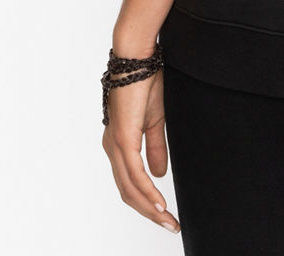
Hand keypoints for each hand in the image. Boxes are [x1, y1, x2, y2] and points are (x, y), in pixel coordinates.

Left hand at [102, 66, 180, 234]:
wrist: (138, 59)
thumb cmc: (145, 82)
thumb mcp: (155, 120)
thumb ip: (156, 147)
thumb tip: (160, 174)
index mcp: (119, 143)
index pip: (130, 182)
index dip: (146, 201)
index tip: (165, 214)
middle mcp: (113, 148)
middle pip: (128, 191)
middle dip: (149, 212)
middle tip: (170, 225)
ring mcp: (116, 144)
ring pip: (130, 187)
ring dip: (149, 207)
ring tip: (168, 219)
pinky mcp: (123, 138)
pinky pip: (134, 173)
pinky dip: (147, 191)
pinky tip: (159, 203)